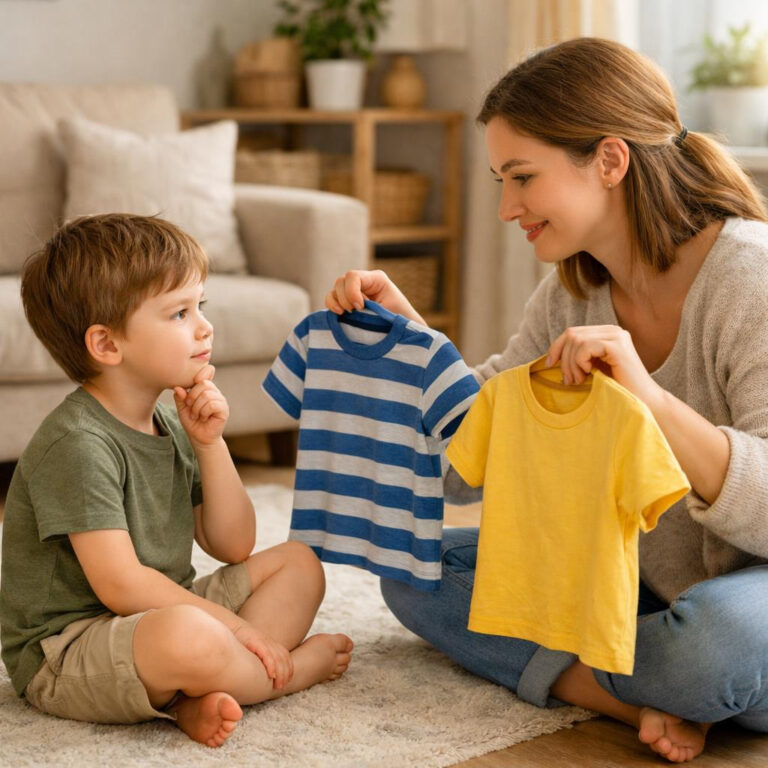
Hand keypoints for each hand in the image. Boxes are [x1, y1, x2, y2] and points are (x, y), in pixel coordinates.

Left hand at [173, 365, 228, 447]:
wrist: (200, 438)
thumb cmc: (192, 422)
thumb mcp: (182, 408)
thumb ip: (180, 397)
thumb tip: (177, 387)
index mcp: (205, 388)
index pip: (205, 373)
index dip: (197, 377)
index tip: (189, 391)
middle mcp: (215, 392)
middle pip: (204, 384)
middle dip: (192, 396)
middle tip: (189, 407)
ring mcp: (221, 400)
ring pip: (207, 395)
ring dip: (197, 407)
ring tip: (196, 415)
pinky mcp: (224, 409)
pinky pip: (212, 405)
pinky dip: (204, 412)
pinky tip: (204, 418)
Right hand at [233, 624, 293, 688]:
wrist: (232, 628)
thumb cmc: (241, 642)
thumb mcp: (255, 650)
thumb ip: (261, 659)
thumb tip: (265, 676)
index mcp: (271, 644)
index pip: (286, 656)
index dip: (289, 669)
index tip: (287, 681)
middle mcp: (270, 643)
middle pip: (284, 658)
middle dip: (285, 674)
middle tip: (282, 687)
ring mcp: (264, 642)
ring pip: (278, 658)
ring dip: (280, 673)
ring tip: (279, 685)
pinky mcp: (256, 642)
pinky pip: (267, 654)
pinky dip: (271, 665)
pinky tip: (272, 675)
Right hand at [325, 269, 423, 323]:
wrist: (405, 331)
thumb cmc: (401, 320)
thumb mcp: (388, 312)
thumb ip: (370, 309)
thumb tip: (353, 311)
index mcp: (376, 279)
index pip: (354, 276)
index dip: (351, 291)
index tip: (360, 307)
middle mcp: (363, 282)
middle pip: (342, 281)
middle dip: (345, 299)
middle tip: (355, 312)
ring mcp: (354, 291)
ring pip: (335, 290)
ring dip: (337, 303)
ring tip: (347, 314)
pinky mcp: (347, 302)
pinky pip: (332, 299)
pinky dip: (332, 306)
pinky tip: (340, 315)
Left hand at [546, 325, 662, 408]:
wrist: (643, 403)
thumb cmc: (616, 390)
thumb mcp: (592, 369)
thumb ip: (578, 357)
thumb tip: (552, 356)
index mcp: (606, 334)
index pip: (573, 332)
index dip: (556, 347)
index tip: (549, 365)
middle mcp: (613, 330)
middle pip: (571, 334)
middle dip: (563, 359)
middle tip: (569, 380)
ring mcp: (617, 336)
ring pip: (576, 340)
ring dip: (571, 364)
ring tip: (579, 381)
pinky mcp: (617, 346)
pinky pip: (585, 347)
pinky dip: (580, 362)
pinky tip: (589, 374)